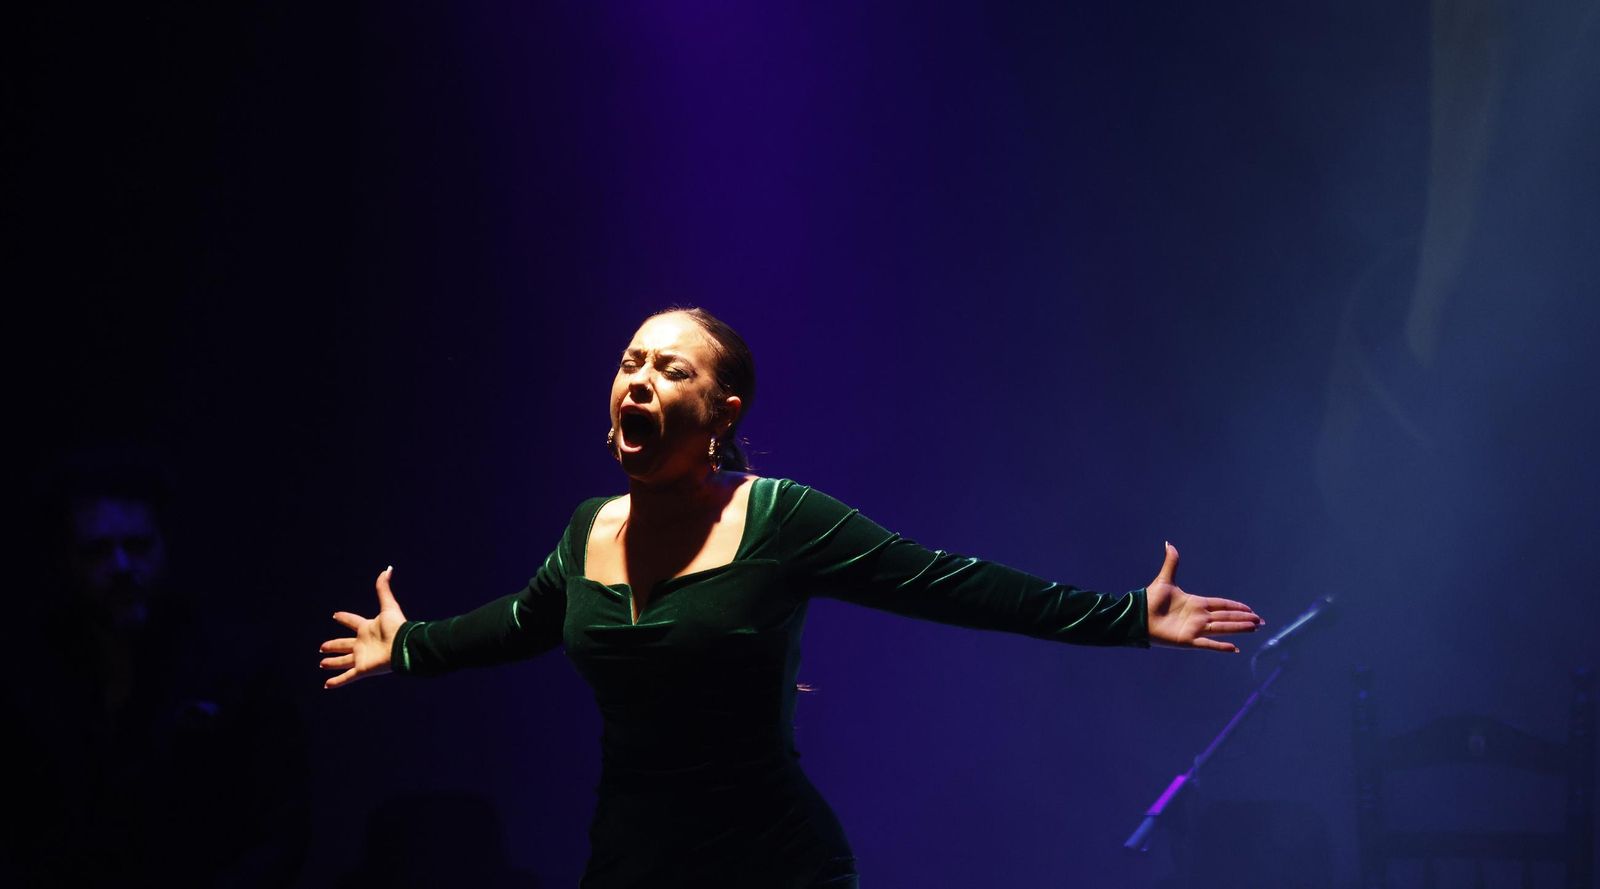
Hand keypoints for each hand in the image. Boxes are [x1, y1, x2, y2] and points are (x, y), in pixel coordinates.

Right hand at [319, 566, 407, 687]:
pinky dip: (337, 681)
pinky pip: (347, 677)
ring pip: (343, 661)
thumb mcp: (389, 606)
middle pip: (344, 644)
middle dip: (333, 645)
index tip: (335, 615)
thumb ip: (384, 589)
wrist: (404, 646)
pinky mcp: (362, 669)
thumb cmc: (397, 627)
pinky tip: (327, 684)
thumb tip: (387, 569)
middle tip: (322, 647)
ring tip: (322, 663)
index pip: (353, 622)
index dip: (345, 618)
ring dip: (332, 663)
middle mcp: (363, 643)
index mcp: (368, 628)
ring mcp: (362, 657)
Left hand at [1145, 542, 1262, 652]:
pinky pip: (1207, 644)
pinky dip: (1220, 646)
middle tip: (1261, 621)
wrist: (1137, 616)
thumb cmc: (1149, 600)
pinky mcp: (1187, 640)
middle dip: (1244, 618)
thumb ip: (1171, 563)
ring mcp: (1194, 629)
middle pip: (1226, 616)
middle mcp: (1198, 617)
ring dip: (1239, 628)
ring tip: (1254, 629)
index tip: (1250, 609)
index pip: (1221, 604)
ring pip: (1222, 628)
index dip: (1236, 606)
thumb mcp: (1164, 580)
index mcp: (1196, 603)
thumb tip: (1169, 543)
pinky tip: (1235, 648)